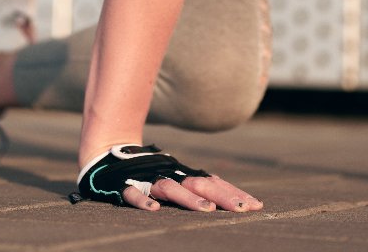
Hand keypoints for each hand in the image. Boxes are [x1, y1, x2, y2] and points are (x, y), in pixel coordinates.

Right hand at [122, 173, 262, 211]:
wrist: (110, 155)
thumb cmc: (152, 171)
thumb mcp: (178, 178)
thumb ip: (201, 188)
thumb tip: (235, 198)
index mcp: (184, 175)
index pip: (214, 184)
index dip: (234, 194)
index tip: (256, 206)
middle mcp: (170, 175)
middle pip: (199, 185)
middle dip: (222, 196)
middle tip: (242, 209)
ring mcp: (148, 180)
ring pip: (171, 188)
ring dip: (189, 200)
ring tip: (208, 211)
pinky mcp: (125, 185)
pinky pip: (134, 194)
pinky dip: (143, 201)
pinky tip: (153, 211)